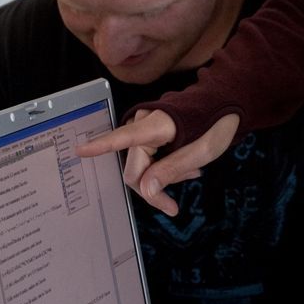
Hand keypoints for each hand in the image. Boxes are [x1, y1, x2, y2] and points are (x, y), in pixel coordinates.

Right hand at [76, 110, 238, 216]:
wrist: (224, 104)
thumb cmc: (217, 123)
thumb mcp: (204, 150)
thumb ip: (174, 169)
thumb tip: (145, 190)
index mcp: (158, 123)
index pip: (123, 137)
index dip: (100, 146)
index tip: (79, 150)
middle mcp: (144, 124)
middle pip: (134, 169)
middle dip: (154, 187)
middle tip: (178, 199)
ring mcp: (143, 129)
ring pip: (140, 169)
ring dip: (163, 178)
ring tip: (191, 172)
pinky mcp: (146, 135)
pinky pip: (146, 162)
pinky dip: (164, 170)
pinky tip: (186, 169)